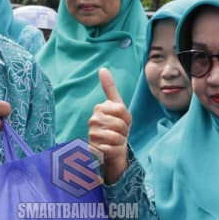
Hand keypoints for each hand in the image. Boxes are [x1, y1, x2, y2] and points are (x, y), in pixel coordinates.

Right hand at [88, 67, 130, 183]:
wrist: (112, 147)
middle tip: (120, 132)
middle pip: (120, 124)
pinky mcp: (92, 149)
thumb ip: (109, 88)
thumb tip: (102, 69)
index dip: (127, 118)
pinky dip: (115, 150)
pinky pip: (111, 148)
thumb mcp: (117, 106)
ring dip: (120, 141)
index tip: (123, 121)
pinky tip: (110, 149)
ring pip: (116, 137)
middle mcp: (92, 120)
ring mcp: (91, 135)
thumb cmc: (116, 126)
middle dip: (124, 130)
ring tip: (116, 140)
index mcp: (99, 108)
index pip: (122, 110)